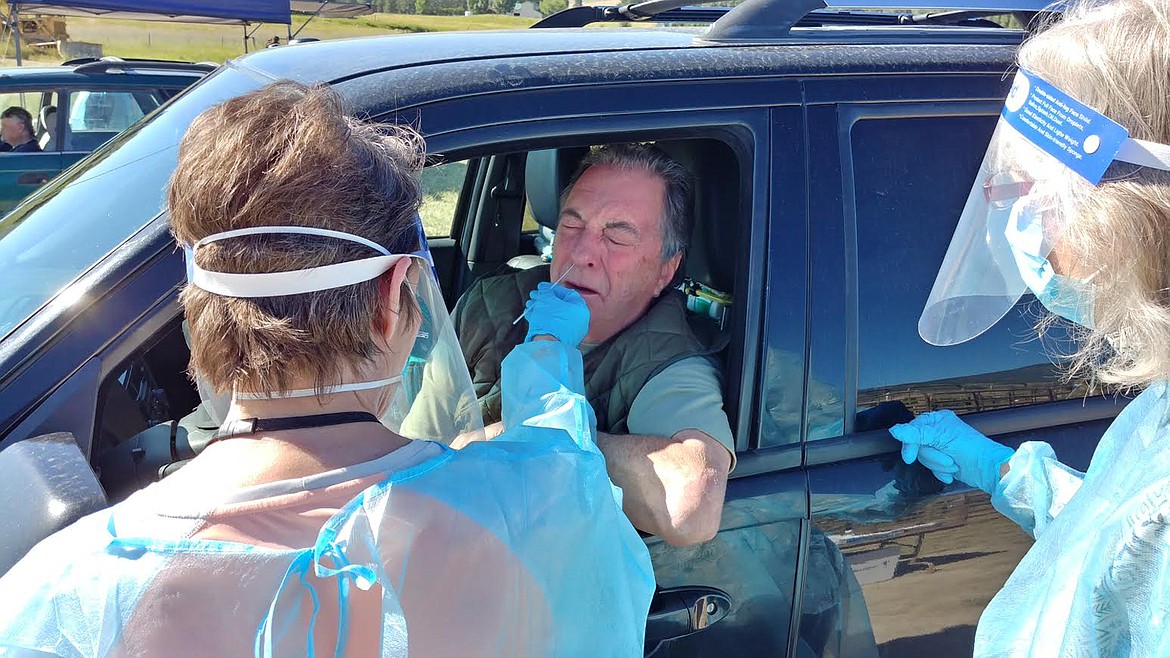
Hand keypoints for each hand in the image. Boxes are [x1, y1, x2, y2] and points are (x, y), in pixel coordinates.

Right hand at [524, 282, 589, 346]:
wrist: (546, 346)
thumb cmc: (550, 322)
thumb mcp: (547, 300)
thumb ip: (546, 291)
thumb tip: (545, 288)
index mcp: (580, 309)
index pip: (568, 293)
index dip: (554, 289)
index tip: (544, 288)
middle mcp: (579, 321)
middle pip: (560, 304)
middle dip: (545, 299)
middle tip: (536, 296)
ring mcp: (571, 332)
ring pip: (554, 315)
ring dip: (541, 308)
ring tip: (531, 305)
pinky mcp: (562, 339)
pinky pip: (552, 325)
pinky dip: (542, 319)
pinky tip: (532, 315)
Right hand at [889, 409, 1013, 493]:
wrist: (987, 469)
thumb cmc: (970, 448)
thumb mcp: (940, 438)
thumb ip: (915, 434)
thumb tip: (894, 430)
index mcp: (937, 420)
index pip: (912, 430)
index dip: (911, 445)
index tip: (910, 457)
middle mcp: (938, 431)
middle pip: (917, 446)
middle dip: (932, 457)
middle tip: (947, 459)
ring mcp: (941, 447)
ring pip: (924, 458)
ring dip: (938, 465)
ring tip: (953, 465)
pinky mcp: (944, 461)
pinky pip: (931, 468)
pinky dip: (940, 472)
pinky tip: (952, 472)